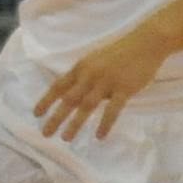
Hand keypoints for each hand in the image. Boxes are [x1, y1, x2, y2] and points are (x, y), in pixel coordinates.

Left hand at [33, 23, 173, 141]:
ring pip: (86, 106)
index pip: (58, 86)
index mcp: (81, 68)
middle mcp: (90, 75)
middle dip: (55, 117)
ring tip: (66, 138)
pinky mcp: (124, 88)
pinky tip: (99, 136)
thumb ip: (84, 76)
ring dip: (75, 123)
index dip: (46, 100)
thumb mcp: (96, 61)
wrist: (145, 43)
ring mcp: (107, 81)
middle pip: (69, 99)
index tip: (36, 114)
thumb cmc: (120, 53)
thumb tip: (73, 95)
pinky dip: (105, 124)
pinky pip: (112, 110)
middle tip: (45, 133)